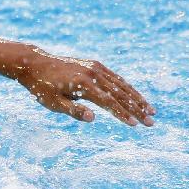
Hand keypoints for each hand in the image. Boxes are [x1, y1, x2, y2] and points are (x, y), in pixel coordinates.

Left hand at [15, 48, 155, 126]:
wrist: (35, 64)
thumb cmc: (42, 88)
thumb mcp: (53, 103)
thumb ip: (74, 111)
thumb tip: (93, 118)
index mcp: (82, 84)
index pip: (108, 102)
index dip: (122, 114)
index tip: (135, 124)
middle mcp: (92, 73)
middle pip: (120, 93)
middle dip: (137, 109)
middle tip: (152, 122)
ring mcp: (95, 67)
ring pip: (122, 84)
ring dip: (137, 98)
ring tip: (151, 110)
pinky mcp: (95, 65)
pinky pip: (115, 78)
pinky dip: (127, 88)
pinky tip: (136, 97)